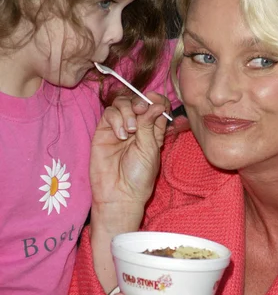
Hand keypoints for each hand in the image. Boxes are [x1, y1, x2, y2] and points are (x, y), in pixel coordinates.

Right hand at [91, 93, 169, 208]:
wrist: (119, 194)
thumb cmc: (139, 176)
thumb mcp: (150, 149)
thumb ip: (150, 124)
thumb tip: (156, 103)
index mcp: (153, 131)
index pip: (156, 106)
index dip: (156, 100)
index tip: (156, 101)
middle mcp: (137, 127)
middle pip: (137, 101)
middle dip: (140, 102)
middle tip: (140, 110)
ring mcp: (119, 127)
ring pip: (121, 103)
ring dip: (127, 111)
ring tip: (130, 130)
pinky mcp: (103, 131)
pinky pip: (109, 114)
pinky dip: (116, 119)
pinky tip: (120, 135)